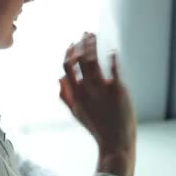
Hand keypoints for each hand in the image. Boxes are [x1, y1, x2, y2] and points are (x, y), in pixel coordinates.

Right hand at [60, 32, 135, 157]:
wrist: (115, 142)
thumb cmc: (97, 127)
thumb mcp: (77, 113)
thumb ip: (66, 96)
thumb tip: (58, 79)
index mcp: (76, 94)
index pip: (67, 67)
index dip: (69, 53)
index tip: (73, 43)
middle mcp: (86, 89)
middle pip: (80, 60)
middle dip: (81, 43)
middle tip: (86, 32)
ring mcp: (101, 89)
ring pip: (93, 61)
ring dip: (92, 44)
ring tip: (94, 35)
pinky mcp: (117, 90)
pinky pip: (113, 69)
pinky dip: (112, 58)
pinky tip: (112, 50)